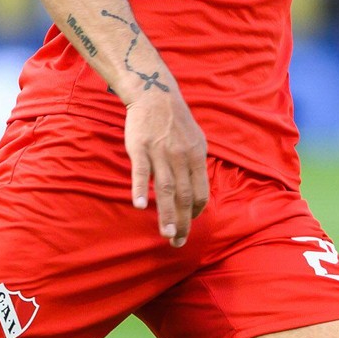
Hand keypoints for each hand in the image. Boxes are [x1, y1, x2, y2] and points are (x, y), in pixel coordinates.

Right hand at [123, 86, 208, 247]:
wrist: (155, 95)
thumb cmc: (176, 121)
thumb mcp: (196, 140)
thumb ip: (196, 165)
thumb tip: (198, 190)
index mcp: (196, 157)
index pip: (200, 192)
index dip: (195, 212)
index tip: (187, 224)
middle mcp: (181, 157)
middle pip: (184, 196)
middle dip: (182, 223)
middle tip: (177, 243)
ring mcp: (160, 153)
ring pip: (165, 189)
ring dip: (166, 214)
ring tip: (166, 235)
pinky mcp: (140, 147)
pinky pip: (141, 171)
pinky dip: (140, 188)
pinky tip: (138, 205)